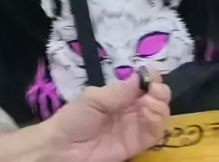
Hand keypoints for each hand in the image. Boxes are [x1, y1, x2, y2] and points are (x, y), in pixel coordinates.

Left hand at [45, 73, 169, 161]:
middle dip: (159, 91)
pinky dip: (158, 123)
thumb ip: (118, 91)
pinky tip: (152, 114)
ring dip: (160, 106)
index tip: (152, 75)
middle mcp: (128, 110)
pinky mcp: (136, 146)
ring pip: (157, 115)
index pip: (140, 85)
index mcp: (118, 95)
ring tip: (152, 101)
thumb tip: (139, 76)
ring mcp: (133, 128)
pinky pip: (153, 134)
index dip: (149, 78)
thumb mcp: (93, 99)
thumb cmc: (74, 118)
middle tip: (155, 89)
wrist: (65, 149)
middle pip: (153, 98)